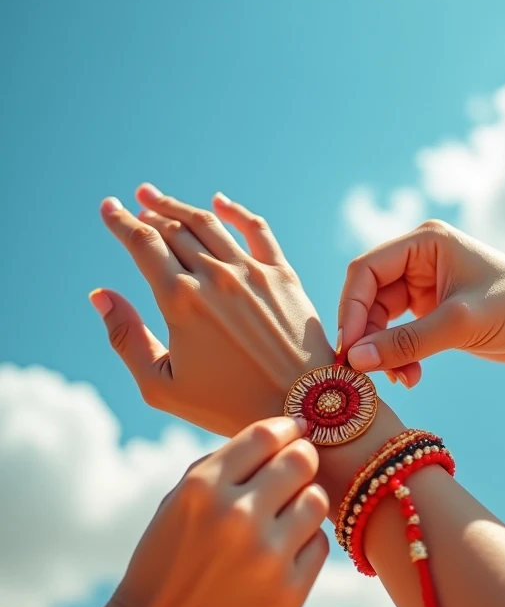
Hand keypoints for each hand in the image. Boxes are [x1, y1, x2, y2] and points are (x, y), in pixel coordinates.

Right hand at [91, 186, 332, 435]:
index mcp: (180, 300)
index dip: (121, 222)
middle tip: (133, 201)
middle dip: (148, 211)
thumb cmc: (227, 406)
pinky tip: (218, 202)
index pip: (142, 244)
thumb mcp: (162, 385)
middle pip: (172, 229)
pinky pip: (256, 229)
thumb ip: (126, 337)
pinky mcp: (282, 275)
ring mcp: (251, 272)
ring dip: (179, 206)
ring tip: (158, 198)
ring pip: (208, 223)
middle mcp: (214, 276)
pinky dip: (234, 211)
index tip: (108, 207)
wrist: (302, 408)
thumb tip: (100, 295)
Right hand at [102, 416, 328, 606]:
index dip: (287, 428)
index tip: (293, 432)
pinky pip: (320, 544)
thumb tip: (286, 433)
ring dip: (305, 501)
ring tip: (284, 515)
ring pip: (317, 499)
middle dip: (301, 459)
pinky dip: (304, 542)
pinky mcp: (289, 592)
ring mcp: (267, 557)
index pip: (268, 434)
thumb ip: (227, 464)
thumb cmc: (168, 559)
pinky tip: (279, 552)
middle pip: (301, 460)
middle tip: (295, 470)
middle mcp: (238, 517)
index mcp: (203, 488)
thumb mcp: (179, 500)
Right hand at [338, 220, 504, 385]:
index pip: (365, 270)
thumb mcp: (461, 324)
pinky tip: (412, 377)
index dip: (352, 309)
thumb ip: (406, 342)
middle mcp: (420, 260)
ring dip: (384, 352)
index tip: (348, 349)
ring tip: (402, 379)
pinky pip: (400, 335)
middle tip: (364, 372)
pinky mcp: (434, 314)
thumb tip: (355, 360)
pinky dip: (400, 357)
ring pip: (382, 321)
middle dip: (367, 336)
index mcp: (425, 243)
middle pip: (369, 297)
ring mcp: (426, 287)